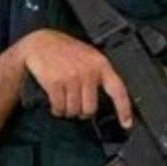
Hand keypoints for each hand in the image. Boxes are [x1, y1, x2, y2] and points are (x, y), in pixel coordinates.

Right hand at [18, 29, 132, 126]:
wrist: (39, 42)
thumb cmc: (63, 49)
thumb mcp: (88, 56)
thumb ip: (98, 73)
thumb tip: (106, 97)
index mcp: (100, 64)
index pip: (118, 90)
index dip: (124, 110)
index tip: (126, 123)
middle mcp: (88, 72)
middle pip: (90, 108)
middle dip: (82, 112)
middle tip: (77, 107)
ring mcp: (72, 77)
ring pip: (74, 110)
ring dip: (68, 111)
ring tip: (64, 102)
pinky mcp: (55, 82)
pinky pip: (59, 107)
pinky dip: (57, 110)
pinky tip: (56, 104)